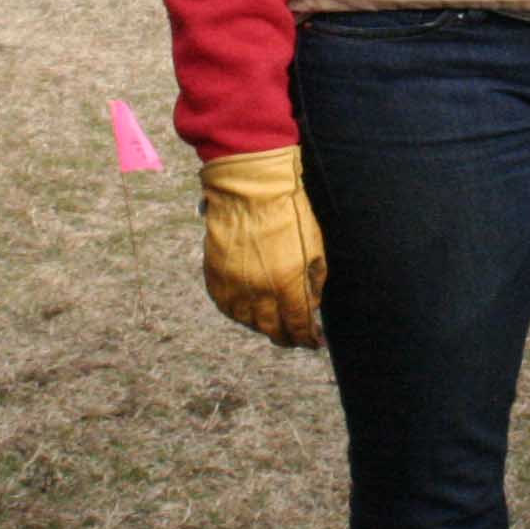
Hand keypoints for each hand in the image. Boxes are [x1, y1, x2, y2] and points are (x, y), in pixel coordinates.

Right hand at [200, 146, 325, 346]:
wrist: (251, 187)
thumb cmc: (289, 212)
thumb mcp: (315, 246)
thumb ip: (313, 281)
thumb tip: (311, 305)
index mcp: (287, 283)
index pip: (297, 324)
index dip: (306, 337)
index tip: (313, 341)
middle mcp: (258, 290)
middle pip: (271, 329)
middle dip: (286, 336)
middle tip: (294, 337)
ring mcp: (233, 284)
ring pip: (247, 321)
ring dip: (262, 325)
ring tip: (272, 321)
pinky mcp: (215, 274)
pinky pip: (226, 306)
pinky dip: (238, 312)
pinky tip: (248, 309)